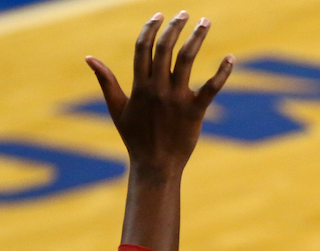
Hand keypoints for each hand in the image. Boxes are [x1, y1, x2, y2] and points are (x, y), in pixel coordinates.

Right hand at [86, 11, 233, 174]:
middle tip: (184, 13)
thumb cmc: (135, 139)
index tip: (159, 15)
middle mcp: (158, 89)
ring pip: (186, 60)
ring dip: (196, 38)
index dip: (150, 28)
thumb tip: (89, 58)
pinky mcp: (195, 111)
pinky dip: (222, 72)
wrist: (155, 166)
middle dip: (174, 27)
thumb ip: (106, 81)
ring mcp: (177, 99)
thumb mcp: (117, 109)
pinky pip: (211, 87)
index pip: (143, 48)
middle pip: (165, 48)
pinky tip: (230, 58)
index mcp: (139, 86)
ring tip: (205, 22)